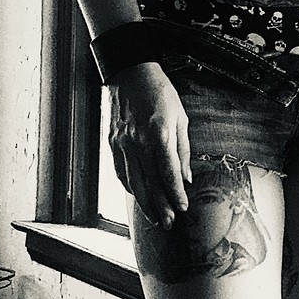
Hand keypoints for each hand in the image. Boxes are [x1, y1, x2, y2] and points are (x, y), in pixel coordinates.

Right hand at [108, 62, 191, 228]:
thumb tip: (185, 178)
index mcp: (158, 134)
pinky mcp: (113, 144)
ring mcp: (122, 144)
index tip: (183, 208)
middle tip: (169, 224)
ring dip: (144, 203)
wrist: (130, 74)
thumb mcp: (181, 118)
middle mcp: (137, 142)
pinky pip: (121, 172)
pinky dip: (131, 187)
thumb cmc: (160, 94)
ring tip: (156, 218)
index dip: (176, 193)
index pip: (168, 172)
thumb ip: (183, 151)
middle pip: (149, 182)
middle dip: (160, 207)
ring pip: (133, 181)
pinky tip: (139, 197)